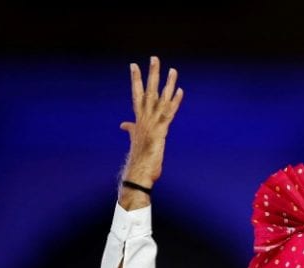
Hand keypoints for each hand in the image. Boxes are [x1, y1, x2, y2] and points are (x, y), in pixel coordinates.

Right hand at [118, 56, 183, 207]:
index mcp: (138, 120)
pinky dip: (175, 102)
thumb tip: (123, 124)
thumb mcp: (135, 140)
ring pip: (160, 99)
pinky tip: (180, 91)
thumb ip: (131, 129)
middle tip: (154, 58)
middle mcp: (144, 119)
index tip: (134, 65)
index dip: (135, 80)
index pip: (136, 95)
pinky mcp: (161, 132)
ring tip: (173, 69)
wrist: (138, 173)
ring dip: (168, 84)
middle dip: (151, 74)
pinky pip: (169, 114)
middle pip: (148, 91)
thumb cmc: (138, 159)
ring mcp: (152, 124)